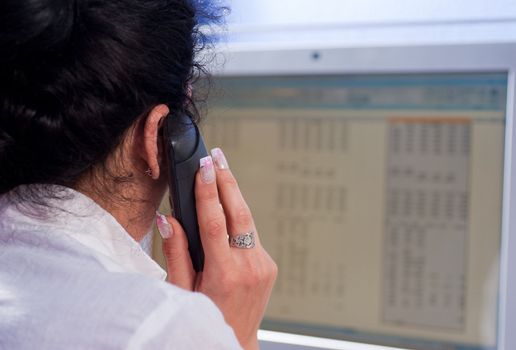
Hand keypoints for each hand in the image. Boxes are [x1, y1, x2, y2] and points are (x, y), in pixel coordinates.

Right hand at [160, 148, 277, 349]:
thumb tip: (169, 219)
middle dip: (227, 180)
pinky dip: (239, 216)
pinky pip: (252, 233)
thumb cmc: (204, 319)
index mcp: (224, 273)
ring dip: (234, 194)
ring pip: (248, 220)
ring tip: (222, 170)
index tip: (203, 167)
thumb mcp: (182, 290)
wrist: (236, 341)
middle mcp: (249, 266)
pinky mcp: (269, 264)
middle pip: (239, 212)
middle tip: (216, 156)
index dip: (208, 191)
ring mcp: (263, 265)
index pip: (214, 222)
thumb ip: (176, 254)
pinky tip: (228, 202)